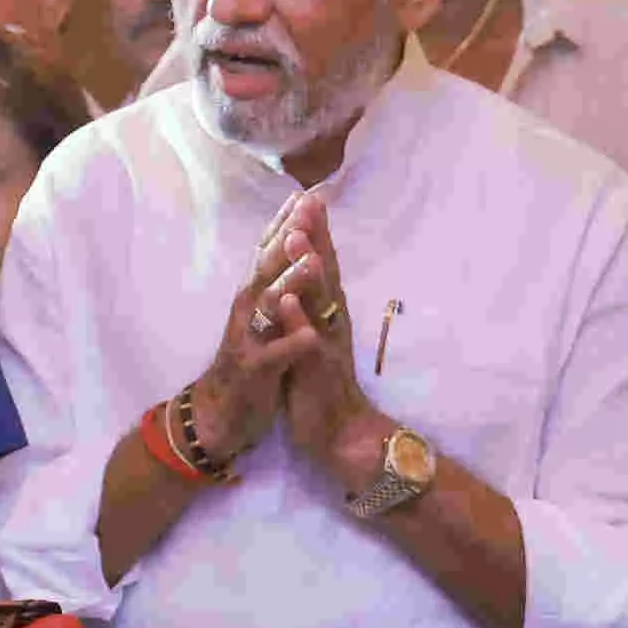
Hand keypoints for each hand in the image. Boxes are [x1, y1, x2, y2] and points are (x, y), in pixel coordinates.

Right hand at [185, 188, 334, 466]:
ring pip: (270, 306)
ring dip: (291, 282)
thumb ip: (274, 282)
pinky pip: (274, 356)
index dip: (287, 222)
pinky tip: (310, 334)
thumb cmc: (249, 362)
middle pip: (267, 267)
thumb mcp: (262, 317)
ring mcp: (249, 339)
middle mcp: (248, 310)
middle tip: (307, 209)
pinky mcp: (254, 372)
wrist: (219, 416)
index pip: (270, 251)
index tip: (308, 193)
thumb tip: (290, 243)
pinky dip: (291, 344)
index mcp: (254, 295)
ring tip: (312, 262)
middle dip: (288, 238)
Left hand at [268, 193, 387, 502]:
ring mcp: (325, 344)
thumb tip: (305, 275)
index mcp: (326, 313)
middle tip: (310, 198)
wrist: (339, 433)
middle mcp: (330, 322)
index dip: (314, 230)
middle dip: (315, 234)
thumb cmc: (321, 384)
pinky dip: (297, 322)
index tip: (308, 194)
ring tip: (297, 235)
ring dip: (308, 267)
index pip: (320, 264)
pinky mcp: (316, 372)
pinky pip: (306, 343)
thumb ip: (311, 306)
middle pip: (323, 271)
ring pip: (317, 300)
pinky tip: (287, 301)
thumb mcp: (312, 338)